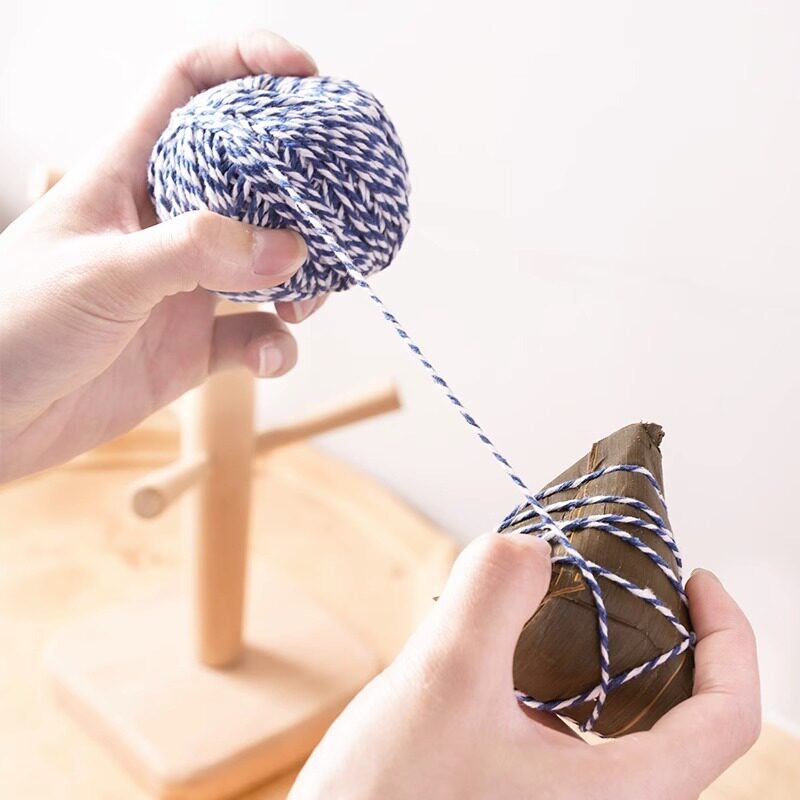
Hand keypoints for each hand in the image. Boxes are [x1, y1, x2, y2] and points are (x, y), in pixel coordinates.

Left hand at [0, 31, 322, 481]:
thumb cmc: (14, 327)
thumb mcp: (103, 272)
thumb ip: (196, 252)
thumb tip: (290, 247)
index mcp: (126, 175)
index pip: (187, 89)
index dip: (244, 65)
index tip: (303, 73)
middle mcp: (164, 225)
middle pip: (250, 179)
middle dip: (297, 191)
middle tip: (334, 210)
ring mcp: (183, 287)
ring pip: (267, 264)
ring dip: (301, 280)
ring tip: (305, 301)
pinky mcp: (193, 346)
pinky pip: (255, 337)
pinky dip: (277, 347)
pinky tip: (271, 358)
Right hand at [290, 534, 759, 799]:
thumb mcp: (444, 680)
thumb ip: (494, 594)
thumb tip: (531, 548)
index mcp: (623, 798)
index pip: (727, 717)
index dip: (729, 636)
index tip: (698, 578)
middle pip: (674, 708)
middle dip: (655, 630)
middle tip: (618, 572)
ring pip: (614, 712)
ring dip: (597, 646)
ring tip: (554, 597)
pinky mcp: (524, 791)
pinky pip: (566, 723)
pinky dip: (554, 670)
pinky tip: (506, 643)